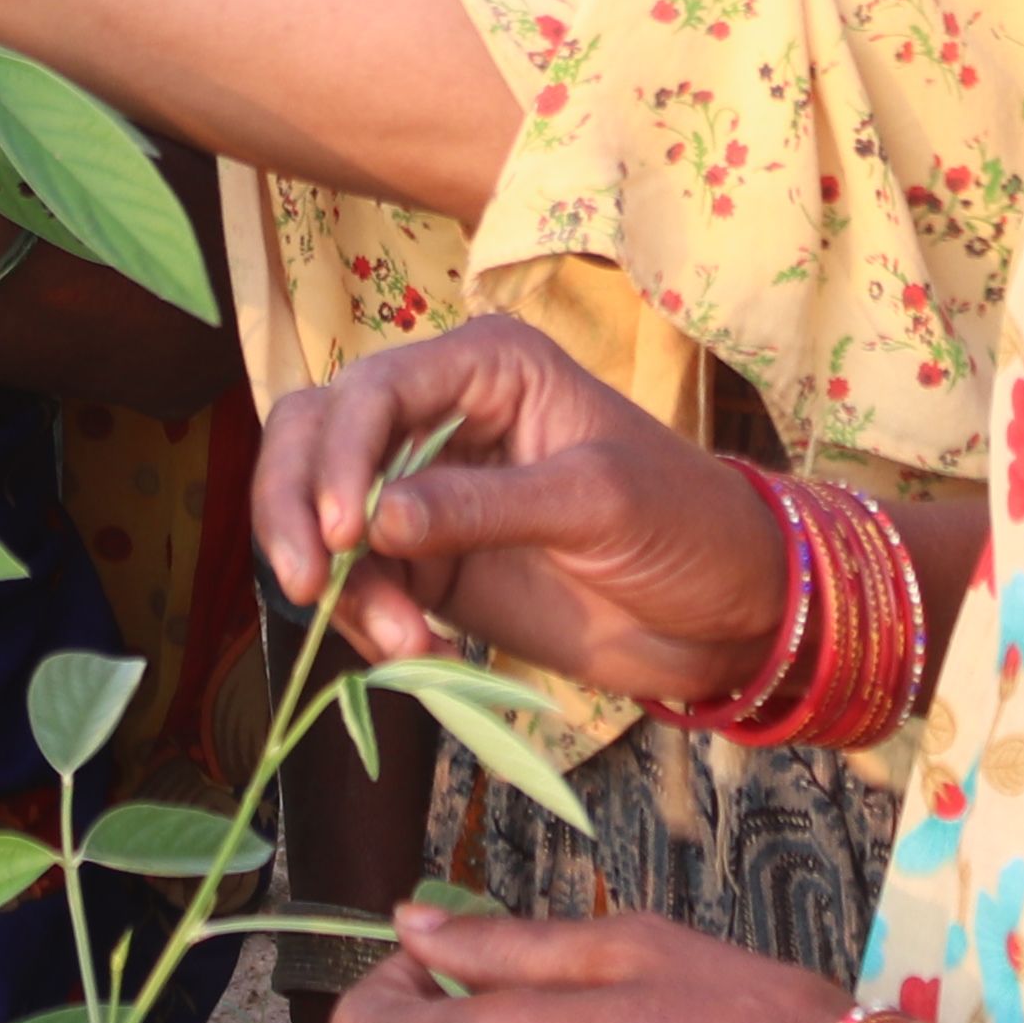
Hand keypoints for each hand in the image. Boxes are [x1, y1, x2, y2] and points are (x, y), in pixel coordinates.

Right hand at [254, 315, 776, 708]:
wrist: (728, 613)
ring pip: (322, 515)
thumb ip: (483, 507)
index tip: (340, 534)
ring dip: (340, 583)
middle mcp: (440, 416)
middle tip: (308, 586)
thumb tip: (372, 521)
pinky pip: (361, 582)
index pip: (372, 391)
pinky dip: (368, 621)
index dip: (338, 454)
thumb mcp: (595, 503)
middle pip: (316, 436)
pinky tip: (419, 654)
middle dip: (295, 508)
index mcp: (484, 368)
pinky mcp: (430, 564)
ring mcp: (427, 493)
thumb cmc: (685, 525)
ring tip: (402, 643)